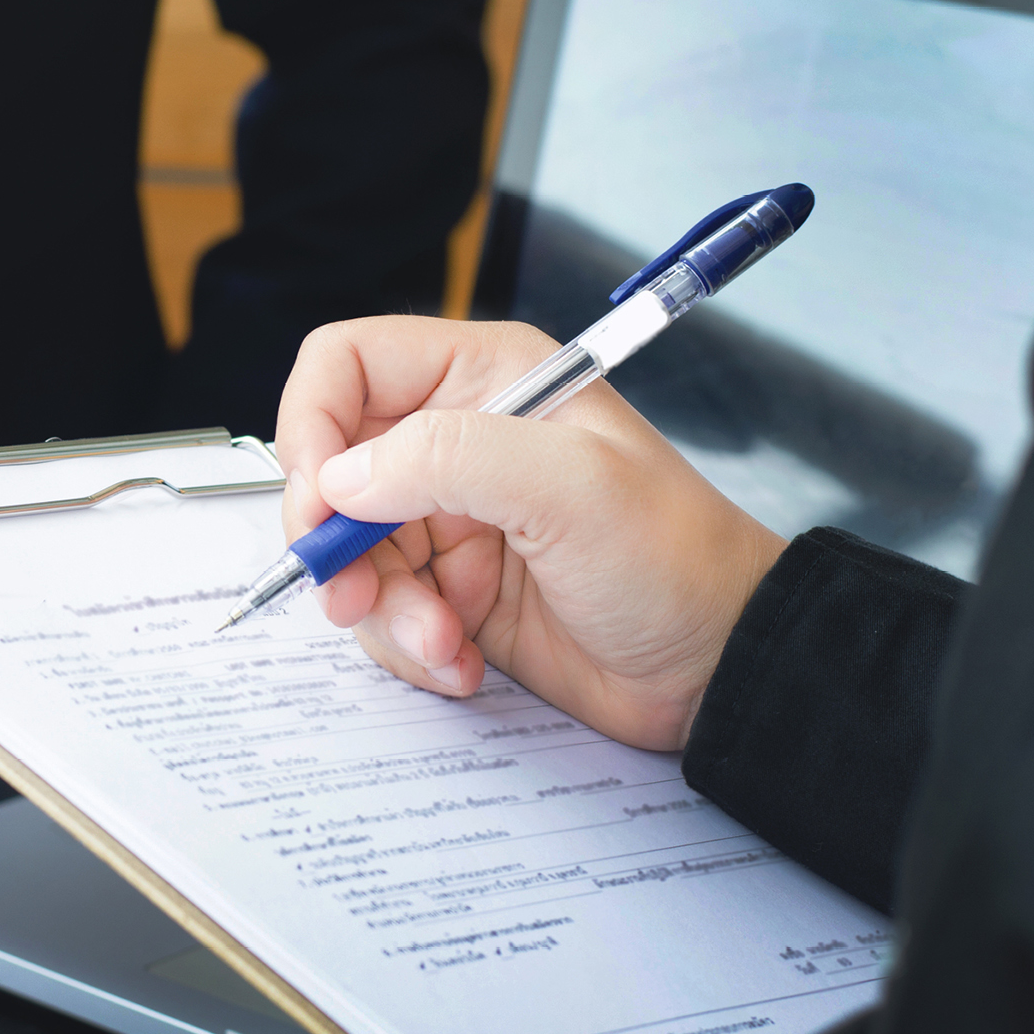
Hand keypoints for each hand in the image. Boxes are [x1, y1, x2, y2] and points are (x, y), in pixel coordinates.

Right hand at [275, 316, 785, 750]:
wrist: (721, 667)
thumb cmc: (677, 560)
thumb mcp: (570, 488)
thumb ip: (447, 459)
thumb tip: (339, 479)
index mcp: (485, 378)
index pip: (346, 366)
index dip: (312, 428)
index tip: (320, 504)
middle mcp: (457, 441)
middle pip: (331, 472)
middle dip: (337, 542)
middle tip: (352, 596)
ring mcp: (449, 519)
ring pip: (350, 553)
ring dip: (382, 610)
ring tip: (444, 640)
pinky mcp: (450, 590)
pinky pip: (382, 612)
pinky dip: (409, 646)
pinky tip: (463, 661)